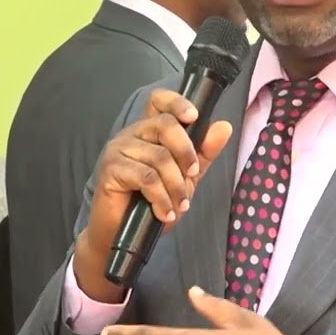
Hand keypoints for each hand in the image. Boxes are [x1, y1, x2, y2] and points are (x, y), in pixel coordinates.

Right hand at [73, 90, 231, 301]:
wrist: (120, 234)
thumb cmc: (150, 203)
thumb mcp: (185, 178)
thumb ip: (203, 153)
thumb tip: (224, 126)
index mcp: (149, 130)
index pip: (159, 100)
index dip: (177, 102)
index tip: (194, 116)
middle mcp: (132, 134)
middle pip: (164, 124)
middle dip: (186, 152)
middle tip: (193, 176)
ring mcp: (118, 150)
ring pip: (159, 156)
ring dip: (176, 185)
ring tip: (179, 205)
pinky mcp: (111, 169)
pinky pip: (146, 178)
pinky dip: (162, 198)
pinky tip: (165, 212)